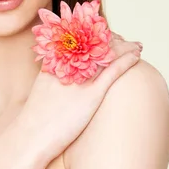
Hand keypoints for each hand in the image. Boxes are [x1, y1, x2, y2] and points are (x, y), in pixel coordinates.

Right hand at [18, 32, 141, 161]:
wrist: (31, 135)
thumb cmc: (34, 119)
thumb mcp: (40, 90)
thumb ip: (52, 79)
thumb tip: (61, 82)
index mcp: (55, 62)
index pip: (77, 39)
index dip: (93, 34)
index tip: (104, 34)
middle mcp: (68, 65)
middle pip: (93, 43)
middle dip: (110, 38)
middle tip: (123, 38)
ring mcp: (80, 79)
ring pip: (106, 54)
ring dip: (124, 46)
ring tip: (136, 46)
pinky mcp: (91, 94)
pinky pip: (112, 71)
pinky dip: (126, 60)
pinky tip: (136, 55)